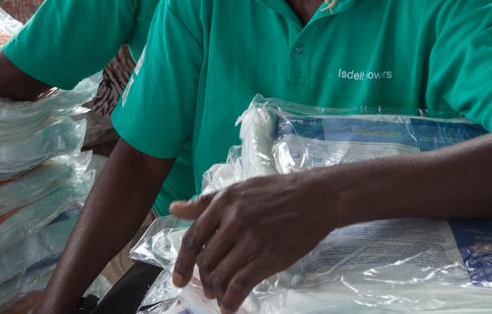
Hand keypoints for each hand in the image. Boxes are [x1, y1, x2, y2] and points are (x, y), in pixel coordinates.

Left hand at [169, 174, 338, 313]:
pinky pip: (241, 284)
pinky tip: (230, 306)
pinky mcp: (270, 257)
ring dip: (216, 291)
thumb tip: (174, 208)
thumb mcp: (238, 189)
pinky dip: (231, 300)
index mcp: (224, 202)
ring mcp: (252, 240)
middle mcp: (234, 221)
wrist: (317, 197)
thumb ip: (205, 203)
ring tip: (219, 296)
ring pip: (221, 275)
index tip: (178, 280)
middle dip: (203, 279)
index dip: (182, 263)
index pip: (193, 238)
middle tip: (207, 288)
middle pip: (206, 260)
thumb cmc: (277, 191)